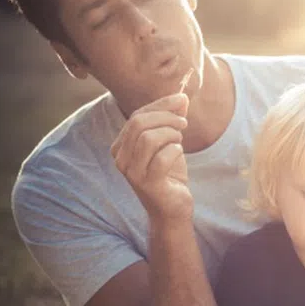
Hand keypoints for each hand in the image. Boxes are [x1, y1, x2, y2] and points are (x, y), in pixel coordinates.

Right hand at [111, 93, 191, 221]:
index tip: (182, 100)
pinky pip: (162, 158)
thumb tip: (181, 98)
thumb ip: (172, 120)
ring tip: (180, 140)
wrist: (173, 207)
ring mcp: (132, 173)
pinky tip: (179, 153)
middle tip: (184, 123)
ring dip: (171, 134)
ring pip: (148, 139)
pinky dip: (175, 150)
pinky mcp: (148, 184)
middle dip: (166, 117)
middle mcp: (121, 159)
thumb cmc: (169, 173)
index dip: (161, 104)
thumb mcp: (170, 142)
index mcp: (121, 146)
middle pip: (139, 124)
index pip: (136, 116)